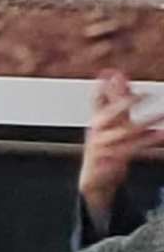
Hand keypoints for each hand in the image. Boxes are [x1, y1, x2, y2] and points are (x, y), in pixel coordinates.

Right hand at [80, 67, 156, 223]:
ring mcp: (103, 147)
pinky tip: (160, 134)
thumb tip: (116, 74)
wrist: (94, 179)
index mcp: (97, 121)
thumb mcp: (108, 122)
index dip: (103, 87)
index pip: (97, 101)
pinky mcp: (113, 160)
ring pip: (127, 131)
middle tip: (144, 94)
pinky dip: (148, 141)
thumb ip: (113, 97)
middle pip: (110, 114)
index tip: (111, 72)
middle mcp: (98, 132)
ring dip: (147, 121)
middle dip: (124, 103)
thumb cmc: (103, 146)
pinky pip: (134, 148)